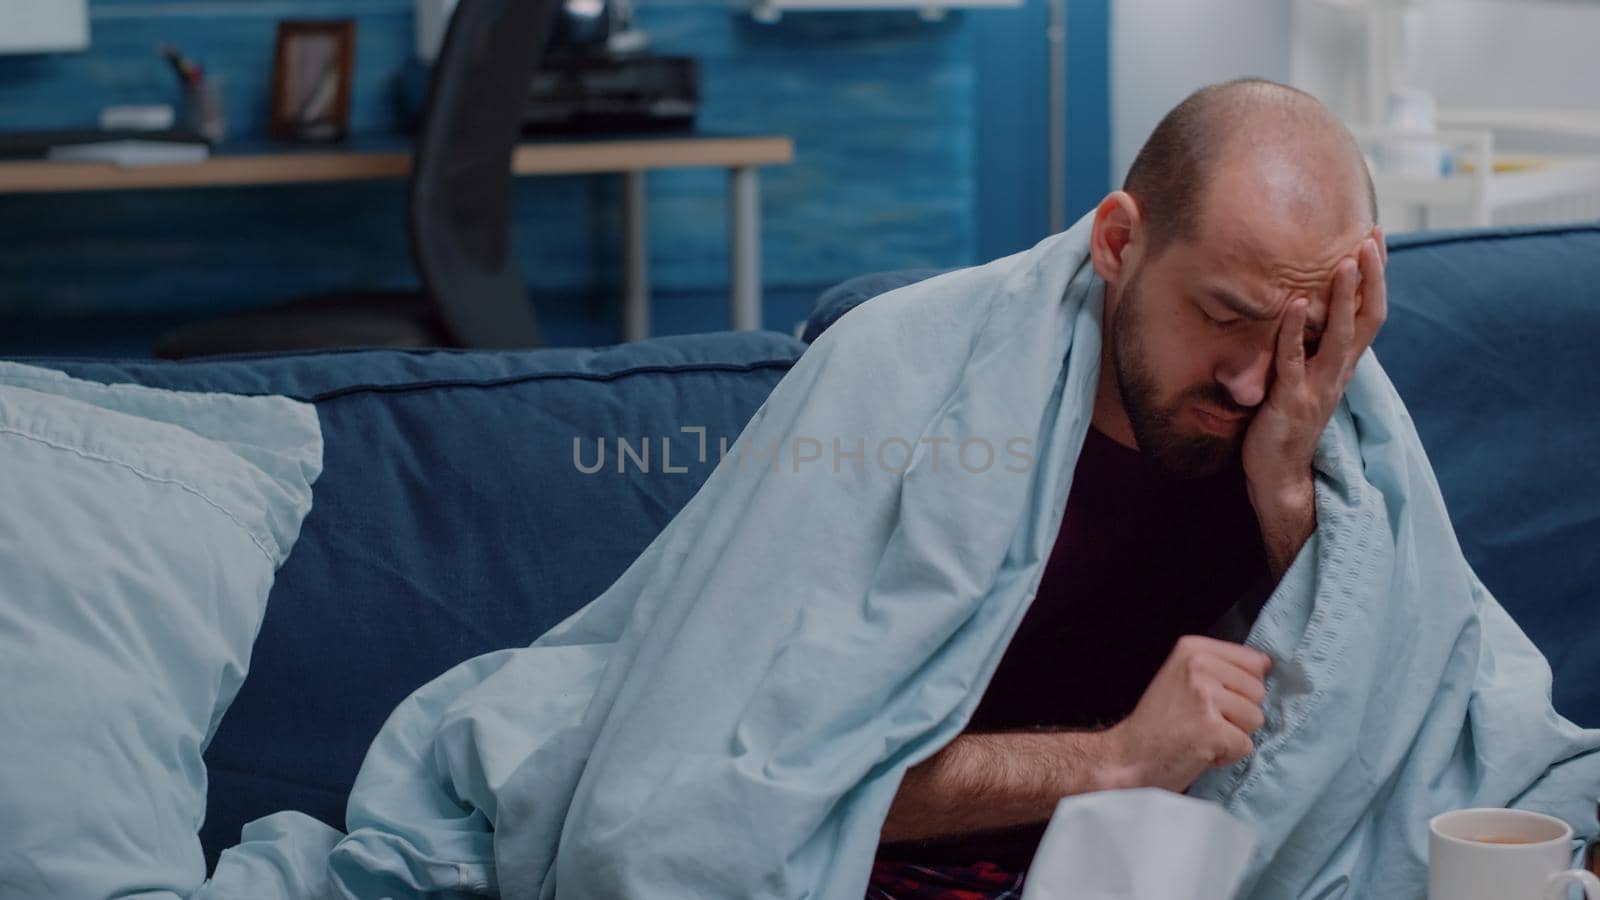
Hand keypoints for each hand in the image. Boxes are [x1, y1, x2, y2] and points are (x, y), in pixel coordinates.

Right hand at [1104, 635, 1271, 792]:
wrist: (1126, 757)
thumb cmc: (1158, 723)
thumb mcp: (1182, 677)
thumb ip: (1220, 668)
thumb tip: (1267, 665)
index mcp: (1193, 648)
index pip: (1255, 661)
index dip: (1240, 688)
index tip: (1208, 700)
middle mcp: (1199, 666)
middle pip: (1258, 692)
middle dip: (1237, 713)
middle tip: (1200, 721)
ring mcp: (1205, 697)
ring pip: (1256, 719)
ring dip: (1233, 735)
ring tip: (1199, 735)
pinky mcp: (1211, 729)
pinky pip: (1246, 746)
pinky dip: (1226, 755)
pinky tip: (1199, 751)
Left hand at [1242, 227, 1388, 574]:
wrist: (1279, 476)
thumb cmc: (1287, 424)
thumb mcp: (1306, 379)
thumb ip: (1313, 349)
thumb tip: (1310, 310)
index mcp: (1343, 366)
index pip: (1370, 314)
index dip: (1376, 278)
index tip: (1375, 240)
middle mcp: (1338, 373)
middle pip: (1367, 319)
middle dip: (1371, 278)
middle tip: (1372, 238)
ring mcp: (1317, 387)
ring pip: (1339, 337)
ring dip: (1342, 299)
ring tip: (1345, 262)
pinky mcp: (1289, 401)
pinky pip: (1293, 361)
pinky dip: (1293, 332)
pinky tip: (1292, 305)